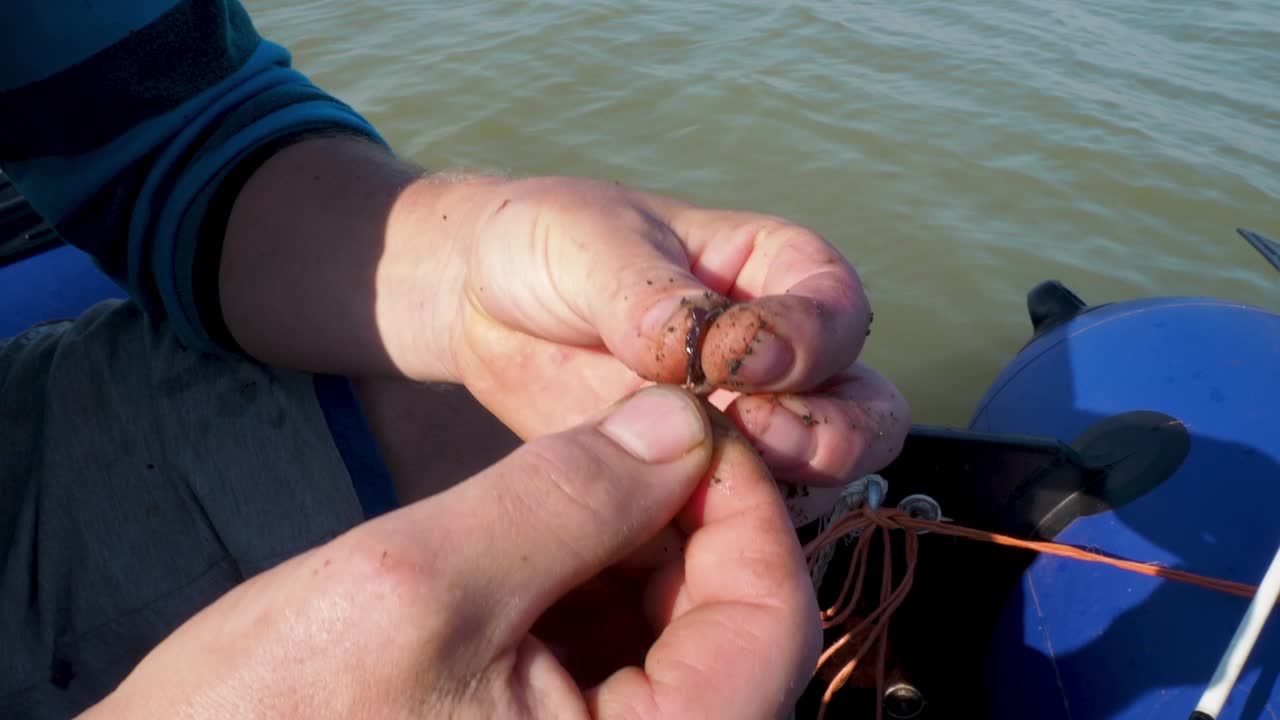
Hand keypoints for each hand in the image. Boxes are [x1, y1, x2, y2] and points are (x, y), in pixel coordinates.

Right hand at [82, 387, 818, 719]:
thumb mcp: (421, 585)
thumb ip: (566, 495)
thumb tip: (682, 423)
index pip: (769, 619)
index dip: (744, 500)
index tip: (693, 416)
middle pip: (730, 626)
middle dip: (681, 516)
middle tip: (627, 428)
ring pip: (671, 635)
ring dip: (631, 544)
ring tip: (570, 475)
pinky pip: (610, 660)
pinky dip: (587, 585)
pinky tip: (535, 532)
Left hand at [439, 176, 908, 491]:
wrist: (483, 303)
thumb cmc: (550, 247)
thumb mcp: (587, 245)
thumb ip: (644, 294)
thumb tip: (688, 343)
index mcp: (771, 274)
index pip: (834, 309)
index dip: (809, 339)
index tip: (744, 359)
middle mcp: (779, 357)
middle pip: (863, 409)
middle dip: (829, 433)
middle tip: (754, 434)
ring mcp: (745, 424)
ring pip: (816, 477)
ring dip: (781, 489)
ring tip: (702, 481)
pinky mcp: (695, 483)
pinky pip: (741, 521)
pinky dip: (718, 532)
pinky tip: (660, 526)